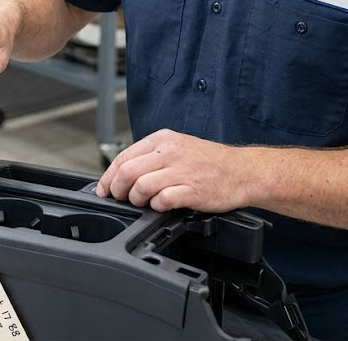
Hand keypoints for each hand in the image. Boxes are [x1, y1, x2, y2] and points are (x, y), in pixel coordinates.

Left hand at [95, 129, 254, 212]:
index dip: (108, 176)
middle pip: (127, 172)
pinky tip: (162, 206)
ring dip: (137, 200)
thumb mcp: (177, 147)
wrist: (243, 171)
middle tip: (121, 198)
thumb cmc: (209, 162)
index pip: (123, 156)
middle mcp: (170, 152)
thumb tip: (122, 173)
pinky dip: (156, 206)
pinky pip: (162, 200)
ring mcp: (181, 171)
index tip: (104, 189)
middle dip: (118, 189)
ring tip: (144, 203)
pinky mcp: (192, 190)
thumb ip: (151, 157)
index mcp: (162, 140)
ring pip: (141, 186)